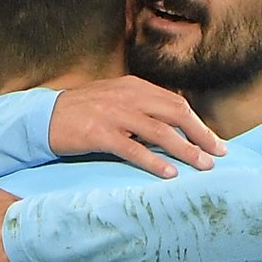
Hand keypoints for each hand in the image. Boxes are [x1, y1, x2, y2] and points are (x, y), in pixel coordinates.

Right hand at [49, 75, 225, 177]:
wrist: (43, 116)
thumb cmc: (82, 112)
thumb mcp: (115, 100)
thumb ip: (142, 107)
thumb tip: (174, 126)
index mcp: (134, 87)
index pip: (176, 103)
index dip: (199, 123)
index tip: (215, 142)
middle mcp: (128, 96)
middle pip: (175, 113)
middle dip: (200, 135)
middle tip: (218, 155)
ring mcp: (114, 114)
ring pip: (160, 131)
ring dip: (185, 150)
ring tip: (202, 166)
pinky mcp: (100, 133)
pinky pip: (134, 149)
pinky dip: (155, 162)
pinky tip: (170, 174)